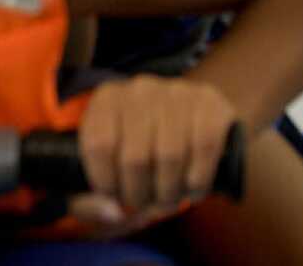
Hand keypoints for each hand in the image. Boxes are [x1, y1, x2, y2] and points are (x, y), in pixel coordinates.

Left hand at [70, 74, 235, 229]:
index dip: (105, 180)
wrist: (193, 114)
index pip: (98, 145)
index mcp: (108, 97)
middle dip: (138, 193)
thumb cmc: (143, 141)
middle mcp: (141, 89)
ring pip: (170, 156)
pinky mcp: (211, 104)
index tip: (113, 196)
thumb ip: (92, 192)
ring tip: (166, 202)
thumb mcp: (111, 155)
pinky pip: (204, 149)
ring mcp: (178, 93)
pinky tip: (192, 190)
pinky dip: (197, 180)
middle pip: (135, 157)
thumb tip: (109, 212)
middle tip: (142, 205)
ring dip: (168, 192)